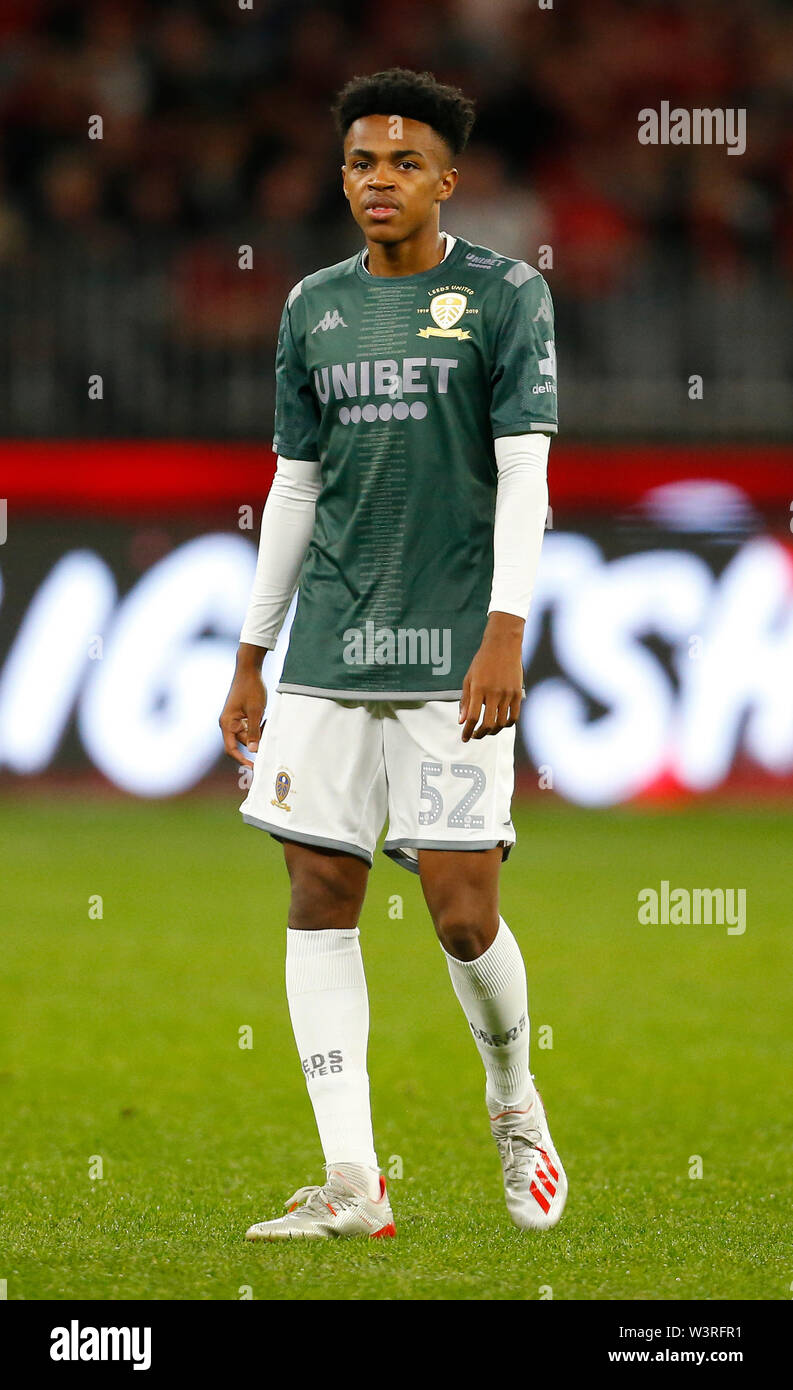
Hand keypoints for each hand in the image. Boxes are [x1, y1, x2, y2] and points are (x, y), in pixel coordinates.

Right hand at [219, 646, 267, 767]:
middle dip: (256, 741)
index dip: (241, 760)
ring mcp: (234, 719)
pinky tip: (266, 719)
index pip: (232, 749)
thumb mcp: (255, 711)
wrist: (249, 669)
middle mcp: (228, 723)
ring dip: (259, 732)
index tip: (253, 767)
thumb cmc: (251, 688)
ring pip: (248, 734)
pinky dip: (258, 726)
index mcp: (227, 723)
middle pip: (243, 742)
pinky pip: (249, 726)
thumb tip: (253, 750)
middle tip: (270, 739)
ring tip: (268, 722)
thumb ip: (254, 731)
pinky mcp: (240, 715)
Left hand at [458, 612, 524, 742]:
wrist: (503, 645)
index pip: (473, 717)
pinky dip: (507, 724)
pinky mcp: (518, 693)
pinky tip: (500, 724)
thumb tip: (461, 721)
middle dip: (480, 734)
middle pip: (488, 724)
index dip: (468, 731)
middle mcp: (494, 693)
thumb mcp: (469, 679)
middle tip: (475, 736)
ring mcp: (508, 694)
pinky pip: (514, 716)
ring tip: (487, 730)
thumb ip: (465, 701)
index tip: (465, 738)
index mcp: (479, 689)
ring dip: (493, 731)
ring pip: (502, 723)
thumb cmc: (482, 662)